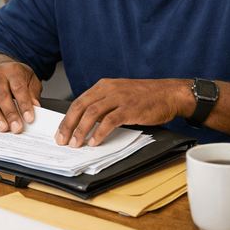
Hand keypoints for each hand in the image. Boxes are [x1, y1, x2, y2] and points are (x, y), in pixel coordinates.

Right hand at [0, 53, 41, 133]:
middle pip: (3, 96)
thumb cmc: (16, 74)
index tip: (29, 118)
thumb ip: (33, 93)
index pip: (18, 88)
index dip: (24, 104)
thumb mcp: (30, 79)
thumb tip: (36, 107)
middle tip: (17, 128)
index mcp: (13, 70)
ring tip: (4, 128)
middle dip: (10, 114)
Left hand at [56, 78, 187, 146]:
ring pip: (92, 113)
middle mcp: (109, 89)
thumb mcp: (120, 94)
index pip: (78, 102)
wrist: (169, 93)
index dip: (67, 118)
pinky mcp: (130, 108)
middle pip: (80, 107)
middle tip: (62, 140)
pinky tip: (95, 141)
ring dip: (81, 130)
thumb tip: (86, 122)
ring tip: (76, 143)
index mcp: (104, 86)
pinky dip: (99, 132)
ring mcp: (119, 98)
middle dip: (68, 125)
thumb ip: (104, 104)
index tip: (60, 131)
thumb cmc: (145, 96)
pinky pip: (110, 121)